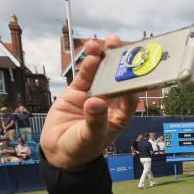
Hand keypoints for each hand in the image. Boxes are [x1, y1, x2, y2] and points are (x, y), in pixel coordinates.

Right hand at [40, 35, 137, 167]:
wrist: (59, 150)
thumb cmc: (81, 148)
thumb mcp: (90, 138)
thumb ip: (94, 120)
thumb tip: (96, 102)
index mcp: (120, 116)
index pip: (130, 98)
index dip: (133, 85)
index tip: (134, 73)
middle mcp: (110, 103)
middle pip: (118, 81)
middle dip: (121, 64)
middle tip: (123, 47)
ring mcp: (93, 95)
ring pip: (101, 74)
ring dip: (104, 58)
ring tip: (106, 42)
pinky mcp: (77, 92)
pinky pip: (85, 76)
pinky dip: (88, 66)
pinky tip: (93, 54)